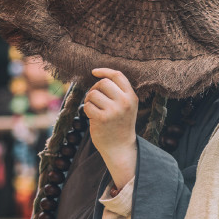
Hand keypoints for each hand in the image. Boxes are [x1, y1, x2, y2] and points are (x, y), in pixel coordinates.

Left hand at [84, 69, 138, 187]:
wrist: (120, 147)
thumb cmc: (120, 125)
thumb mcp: (126, 106)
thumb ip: (118, 92)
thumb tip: (99, 77)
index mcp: (132, 97)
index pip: (118, 76)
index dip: (104, 71)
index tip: (94, 72)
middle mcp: (124, 102)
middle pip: (103, 83)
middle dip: (95, 88)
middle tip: (94, 98)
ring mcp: (114, 110)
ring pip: (93, 94)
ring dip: (89, 100)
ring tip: (94, 109)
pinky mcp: (102, 119)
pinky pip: (87, 106)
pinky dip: (86, 110)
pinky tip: (92, 117)